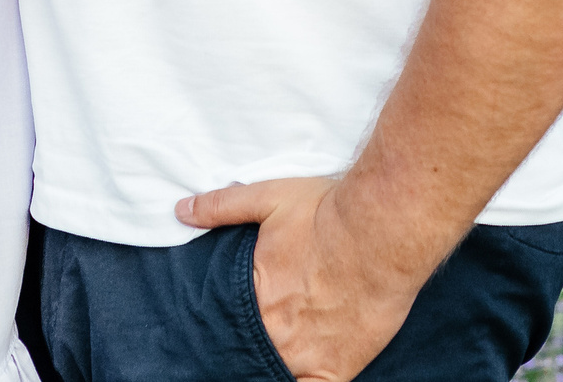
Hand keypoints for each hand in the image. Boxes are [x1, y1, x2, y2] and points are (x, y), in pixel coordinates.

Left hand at [175, 177, 420, 381]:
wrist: (381, 231)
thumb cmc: (328, 214)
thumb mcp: (268, 198)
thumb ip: (223, 207)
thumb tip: (181, 211)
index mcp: (251, 296)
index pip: (224, 325)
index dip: (227, 326)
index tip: (233, 322)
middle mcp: (272, 332)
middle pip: (248, 351)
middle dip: (251, 344)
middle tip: (268, 329)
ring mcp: (303, 355)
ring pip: (275, 372)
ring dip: (275, 363)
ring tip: (283, 347)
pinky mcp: (335, 368)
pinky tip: (299, 375)